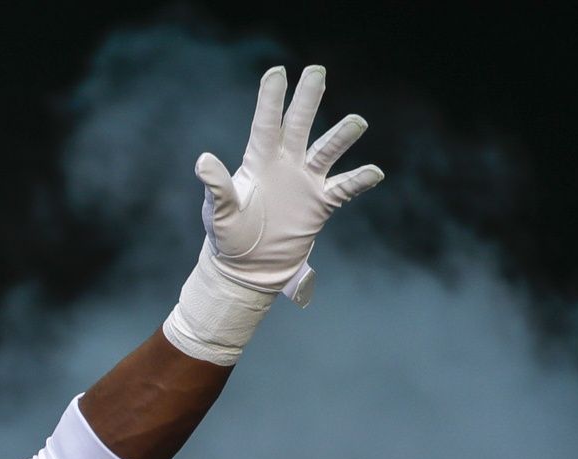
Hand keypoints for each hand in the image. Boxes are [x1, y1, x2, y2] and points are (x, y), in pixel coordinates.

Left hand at [195, 65, 382, 304]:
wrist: (248, 267)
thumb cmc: (228, 237)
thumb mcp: (219, 213)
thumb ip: (217, 187)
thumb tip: (202, 161)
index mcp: (258, 163)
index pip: (266, 125)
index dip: (271, 99)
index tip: (276, 72)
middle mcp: (284, 165)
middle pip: (298, 126)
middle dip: (307, 99)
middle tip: (316, 71)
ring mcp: (305, 182)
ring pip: (326, 152)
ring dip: (340, 138)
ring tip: (357, 122)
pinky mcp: (320, 204)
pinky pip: (344, 188)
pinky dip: (359, 181)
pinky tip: (374, 172)